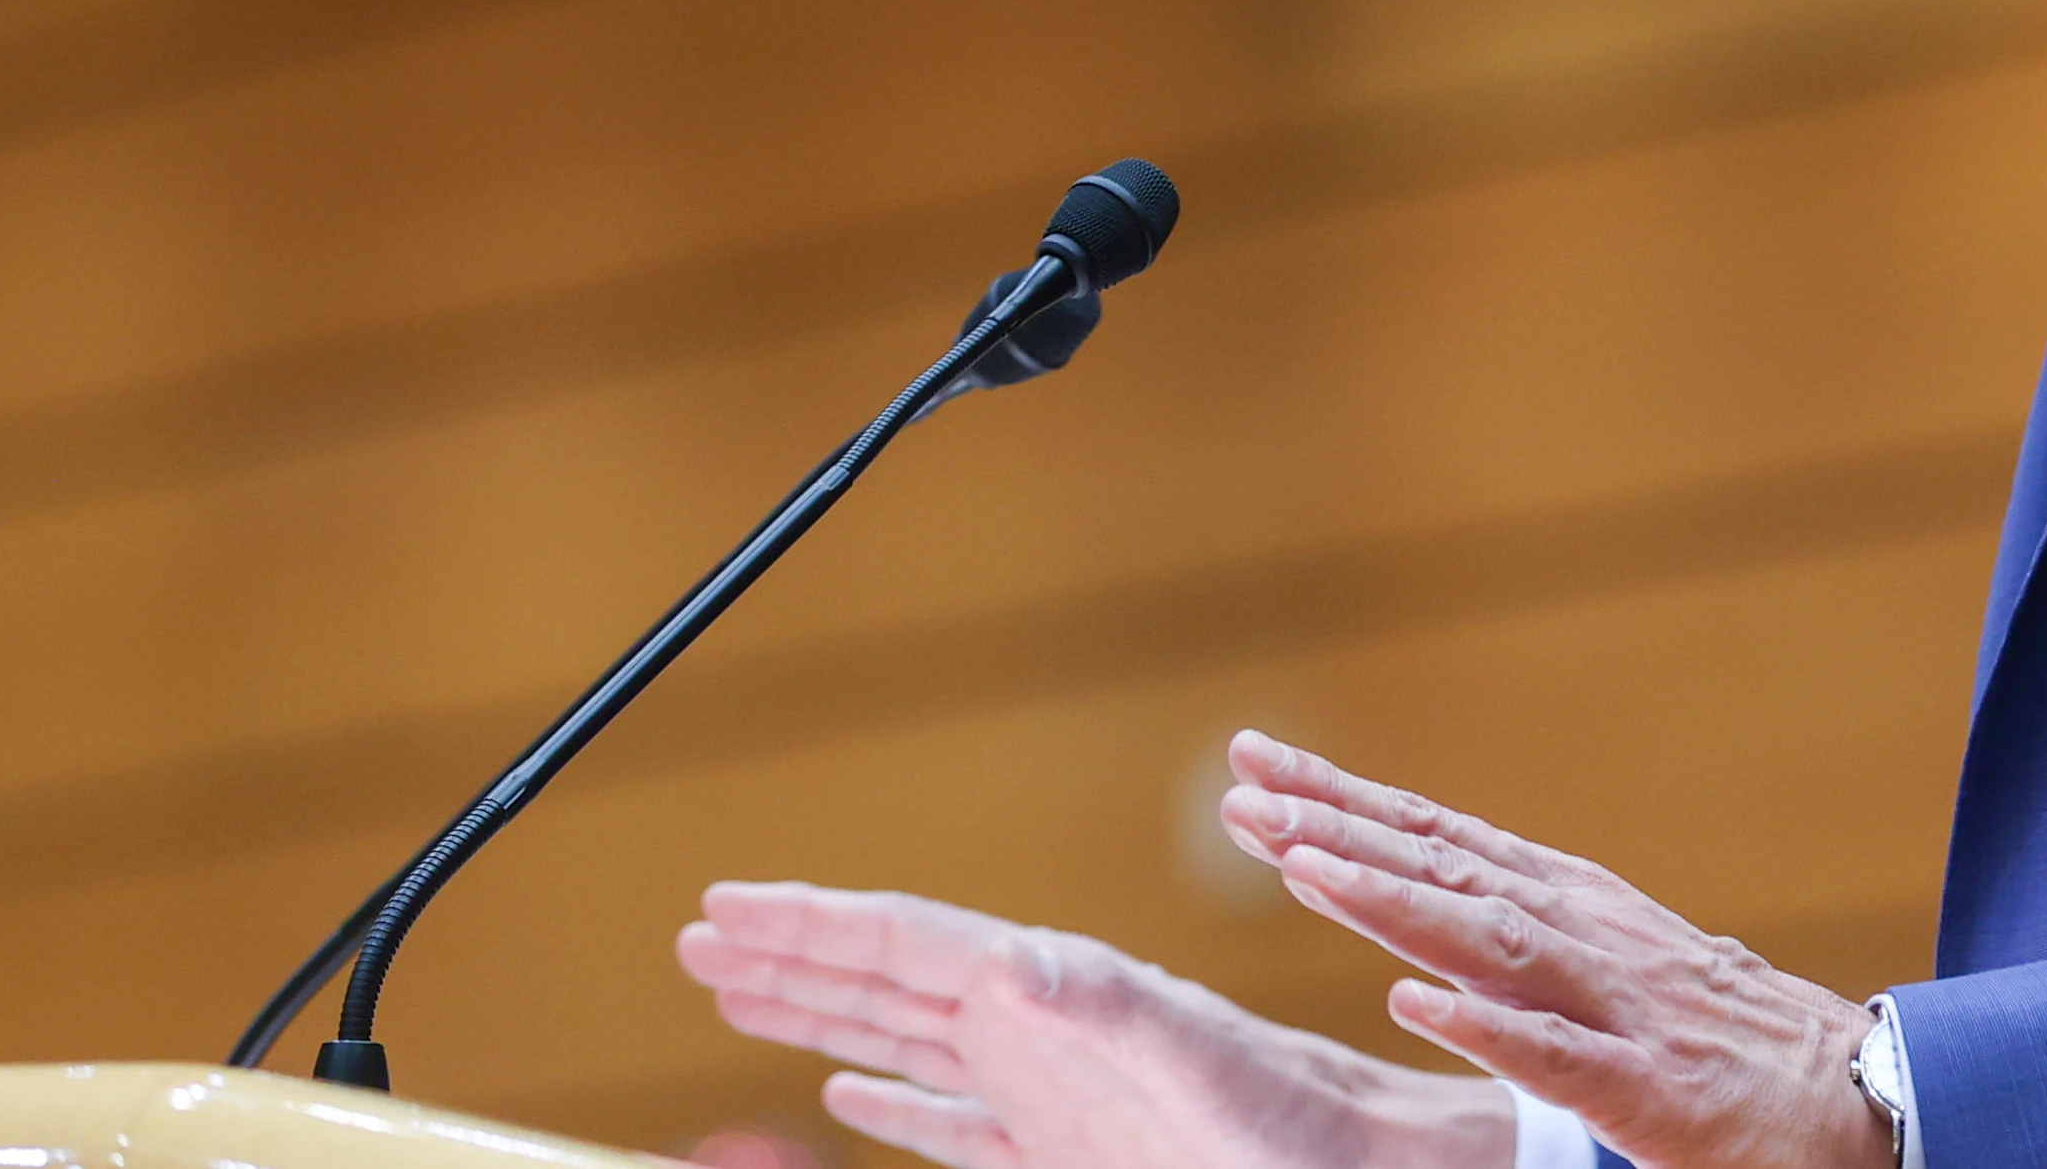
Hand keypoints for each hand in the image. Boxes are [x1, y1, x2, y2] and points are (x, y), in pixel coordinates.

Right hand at [674, 880, 1509, 1168]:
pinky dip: (886, 1099)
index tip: (723, 903)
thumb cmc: (1282, 1118)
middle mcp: (1036, 1029)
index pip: (902, 942)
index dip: (810, 923)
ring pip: (901, 1039)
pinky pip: (949, 1120)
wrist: (1351, 1163)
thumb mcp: (1187, 1052)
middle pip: (883, 978)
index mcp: (1046, 994)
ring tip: (739, 991)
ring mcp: (1043, 1090)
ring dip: (819, 1014)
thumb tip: (1008, 959)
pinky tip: (844, 1090)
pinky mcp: (1062, 1151)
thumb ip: (1102, 1004)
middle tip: (694, 936)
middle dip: (789, 956)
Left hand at [1217, 733, 1890, 1168]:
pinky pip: (1557, 1055)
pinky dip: (1486, 1026)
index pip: (1438, 838)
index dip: (1344, 801)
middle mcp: (1588, 934)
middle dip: (1337, 827)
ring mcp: (1620, 1006)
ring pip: (1487, 940)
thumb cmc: (1720, 1037)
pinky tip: (1415, 1006)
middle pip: (1444, 869)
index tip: (1255, 765)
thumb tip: (1411, 924)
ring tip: (1295, 866)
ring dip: (1388, 901)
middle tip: (1240, 791)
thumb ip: (1520, 941)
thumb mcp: (1610, 966)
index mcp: (1572, 906)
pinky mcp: (1650, 1089)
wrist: (1857, 1096)